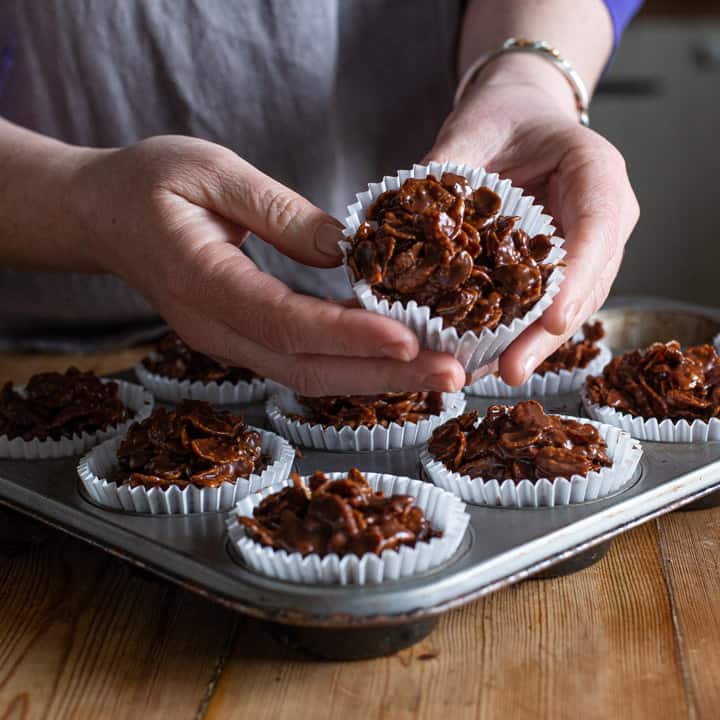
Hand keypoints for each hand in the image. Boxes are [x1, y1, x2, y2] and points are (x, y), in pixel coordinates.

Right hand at [69, 136, 465, 394]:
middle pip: (306, 368)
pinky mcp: (241, 338)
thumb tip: (349, 250)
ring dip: (376, 378)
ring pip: (307, 375)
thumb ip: (279, 212)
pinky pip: (300, 360)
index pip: (286, 322)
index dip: (349, 337)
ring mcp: (227, 341)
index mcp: (203, 282)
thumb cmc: (148, 183)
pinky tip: (396, 356)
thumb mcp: (212, 172)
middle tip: (451, 374)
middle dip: (382, 376)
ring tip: (440, 371)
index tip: (410, 341)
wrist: (102, 215)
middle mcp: (215, 328)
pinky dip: (351, 363)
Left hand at [426, 56, 638, 384]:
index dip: (578, 278)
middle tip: (511, 370)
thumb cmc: (504, 114)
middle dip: (548, 332)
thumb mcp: (474, 127)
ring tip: (491, 374)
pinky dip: (518, 331)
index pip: (597, 225)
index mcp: (594, 170)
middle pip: (587, 281)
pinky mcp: (560, 265)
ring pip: (571, 303)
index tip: (553, 320)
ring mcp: (586, 245)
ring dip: (533, 343)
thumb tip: (401, 217)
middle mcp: (601, 214)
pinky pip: (545, 303)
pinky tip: (486, 358)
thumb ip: (448, 168)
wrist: (519, 116)